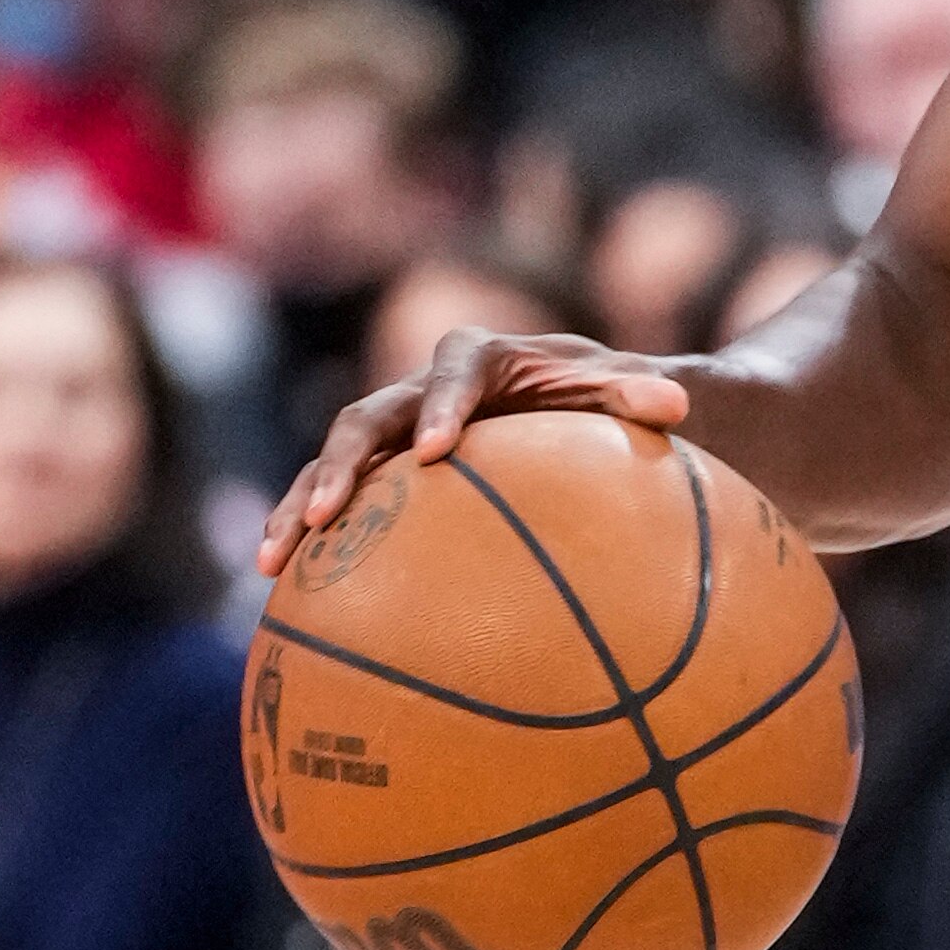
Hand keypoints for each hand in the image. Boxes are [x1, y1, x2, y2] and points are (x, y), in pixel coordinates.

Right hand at [258, 328, 691, 576]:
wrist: (592, 409)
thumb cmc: (619, 404)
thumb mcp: (638, 397)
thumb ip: (642, 396)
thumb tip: (676, 402)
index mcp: (489, 360)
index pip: (459, 368)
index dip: (444, 404)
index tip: (438, 450)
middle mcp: (428, 390)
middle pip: (370, 415)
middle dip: (345, 462)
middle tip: (328, 512)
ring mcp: (400, 432)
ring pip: (336, 461)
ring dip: (302, 503)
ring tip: (273, 558)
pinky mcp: (387, 474)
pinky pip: (341, 503)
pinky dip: (310, 536)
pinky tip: (280, 589)